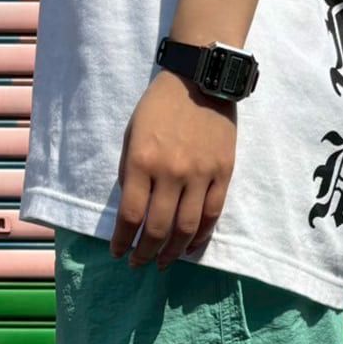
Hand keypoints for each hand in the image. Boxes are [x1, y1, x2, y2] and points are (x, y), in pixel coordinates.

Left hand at [110, 66, 236, 269]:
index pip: (130, 215)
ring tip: (164, 263)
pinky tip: (190, 247)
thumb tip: (132, 212)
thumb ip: (130, 173)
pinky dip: (200, 236)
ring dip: (173, 253)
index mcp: (142, 160)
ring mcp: (200, 174)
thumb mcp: (132, 135)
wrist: (200, 79)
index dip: (123, 241)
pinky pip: (211, 214)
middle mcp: (171, 172)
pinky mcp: (222, 173)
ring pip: (186, 228)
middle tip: (140, 264)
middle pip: (158, 228)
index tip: (119, 253)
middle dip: (146, 253)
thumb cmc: (159, 107)